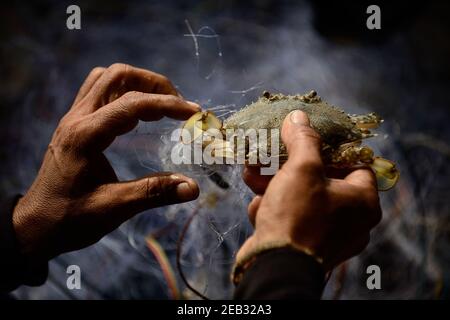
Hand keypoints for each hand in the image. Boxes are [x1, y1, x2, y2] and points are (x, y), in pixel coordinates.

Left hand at [12, 63, 199, 260]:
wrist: (35, 225)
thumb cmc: (69, 219)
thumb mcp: (113, 208)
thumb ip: (153, 194)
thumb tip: (192, 188)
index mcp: (85, 136)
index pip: (132, 104)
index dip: (168, 104)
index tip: (194, 113)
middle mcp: (76, 118)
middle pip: (117, 76)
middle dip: (153, 84)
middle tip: (178, 106)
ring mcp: (72, 118)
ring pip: (106, 78)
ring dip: (137, 83)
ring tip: (160, 106)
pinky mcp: (74, 124)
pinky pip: (99, 92)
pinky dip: (123, 93)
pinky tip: (137, 115)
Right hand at [238, 110, 381, 270]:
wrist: (273, 268)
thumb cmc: (297, 216)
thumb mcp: (301, 169)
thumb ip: (303, 140)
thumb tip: (298, 116)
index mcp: (362, 202)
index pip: (355, 164)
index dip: (331, 149)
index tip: (308, 141)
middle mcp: (351, 221)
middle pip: (321, 180)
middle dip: (289, 167)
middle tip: (272, 155)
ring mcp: (328, 236)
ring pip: (301, 199)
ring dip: (274, 185)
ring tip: (252, 176)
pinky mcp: (305, 247)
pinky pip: (291, 218)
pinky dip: (274, 210)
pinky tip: (259, 209)